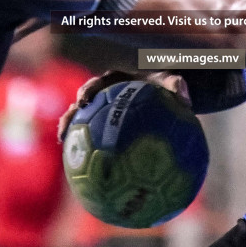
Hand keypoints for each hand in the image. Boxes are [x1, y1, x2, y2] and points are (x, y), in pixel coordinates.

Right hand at [56, 70, 188, 141]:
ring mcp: (104, 109)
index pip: (101, 82)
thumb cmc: (168, 91)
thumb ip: (177, 87)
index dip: (91, 89)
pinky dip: (86, 147)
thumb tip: (183, 96)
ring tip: (62, 139)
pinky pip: (92, 135)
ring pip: (82, 116)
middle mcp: (107, 94)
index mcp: (119, 81)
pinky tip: (82, 165)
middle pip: (85, 99)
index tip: (84, 99)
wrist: (165, 98)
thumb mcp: (174, 86)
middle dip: (75, 108)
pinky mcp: (104, 124)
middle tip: (71, 118)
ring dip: (70, 125)